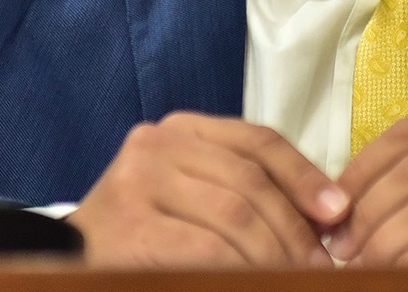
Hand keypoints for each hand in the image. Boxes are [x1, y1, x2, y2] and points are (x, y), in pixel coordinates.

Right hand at [70, 112, 349, 267]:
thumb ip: (246, 192)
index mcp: (179, 130)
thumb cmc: (143, 237)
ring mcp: (137, 180)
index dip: (305, 177)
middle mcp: (155, 143)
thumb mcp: (193, 198)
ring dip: (274, 257)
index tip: (339, 214)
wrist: (69, 264)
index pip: (257, 141)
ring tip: (292, 280)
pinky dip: (240, 271)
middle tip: (319, 268)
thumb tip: (327, 215)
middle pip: (251, 182)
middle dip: (295, 230)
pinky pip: (207, 250)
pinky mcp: (129, 225)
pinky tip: (253, 282)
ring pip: (235, 216)